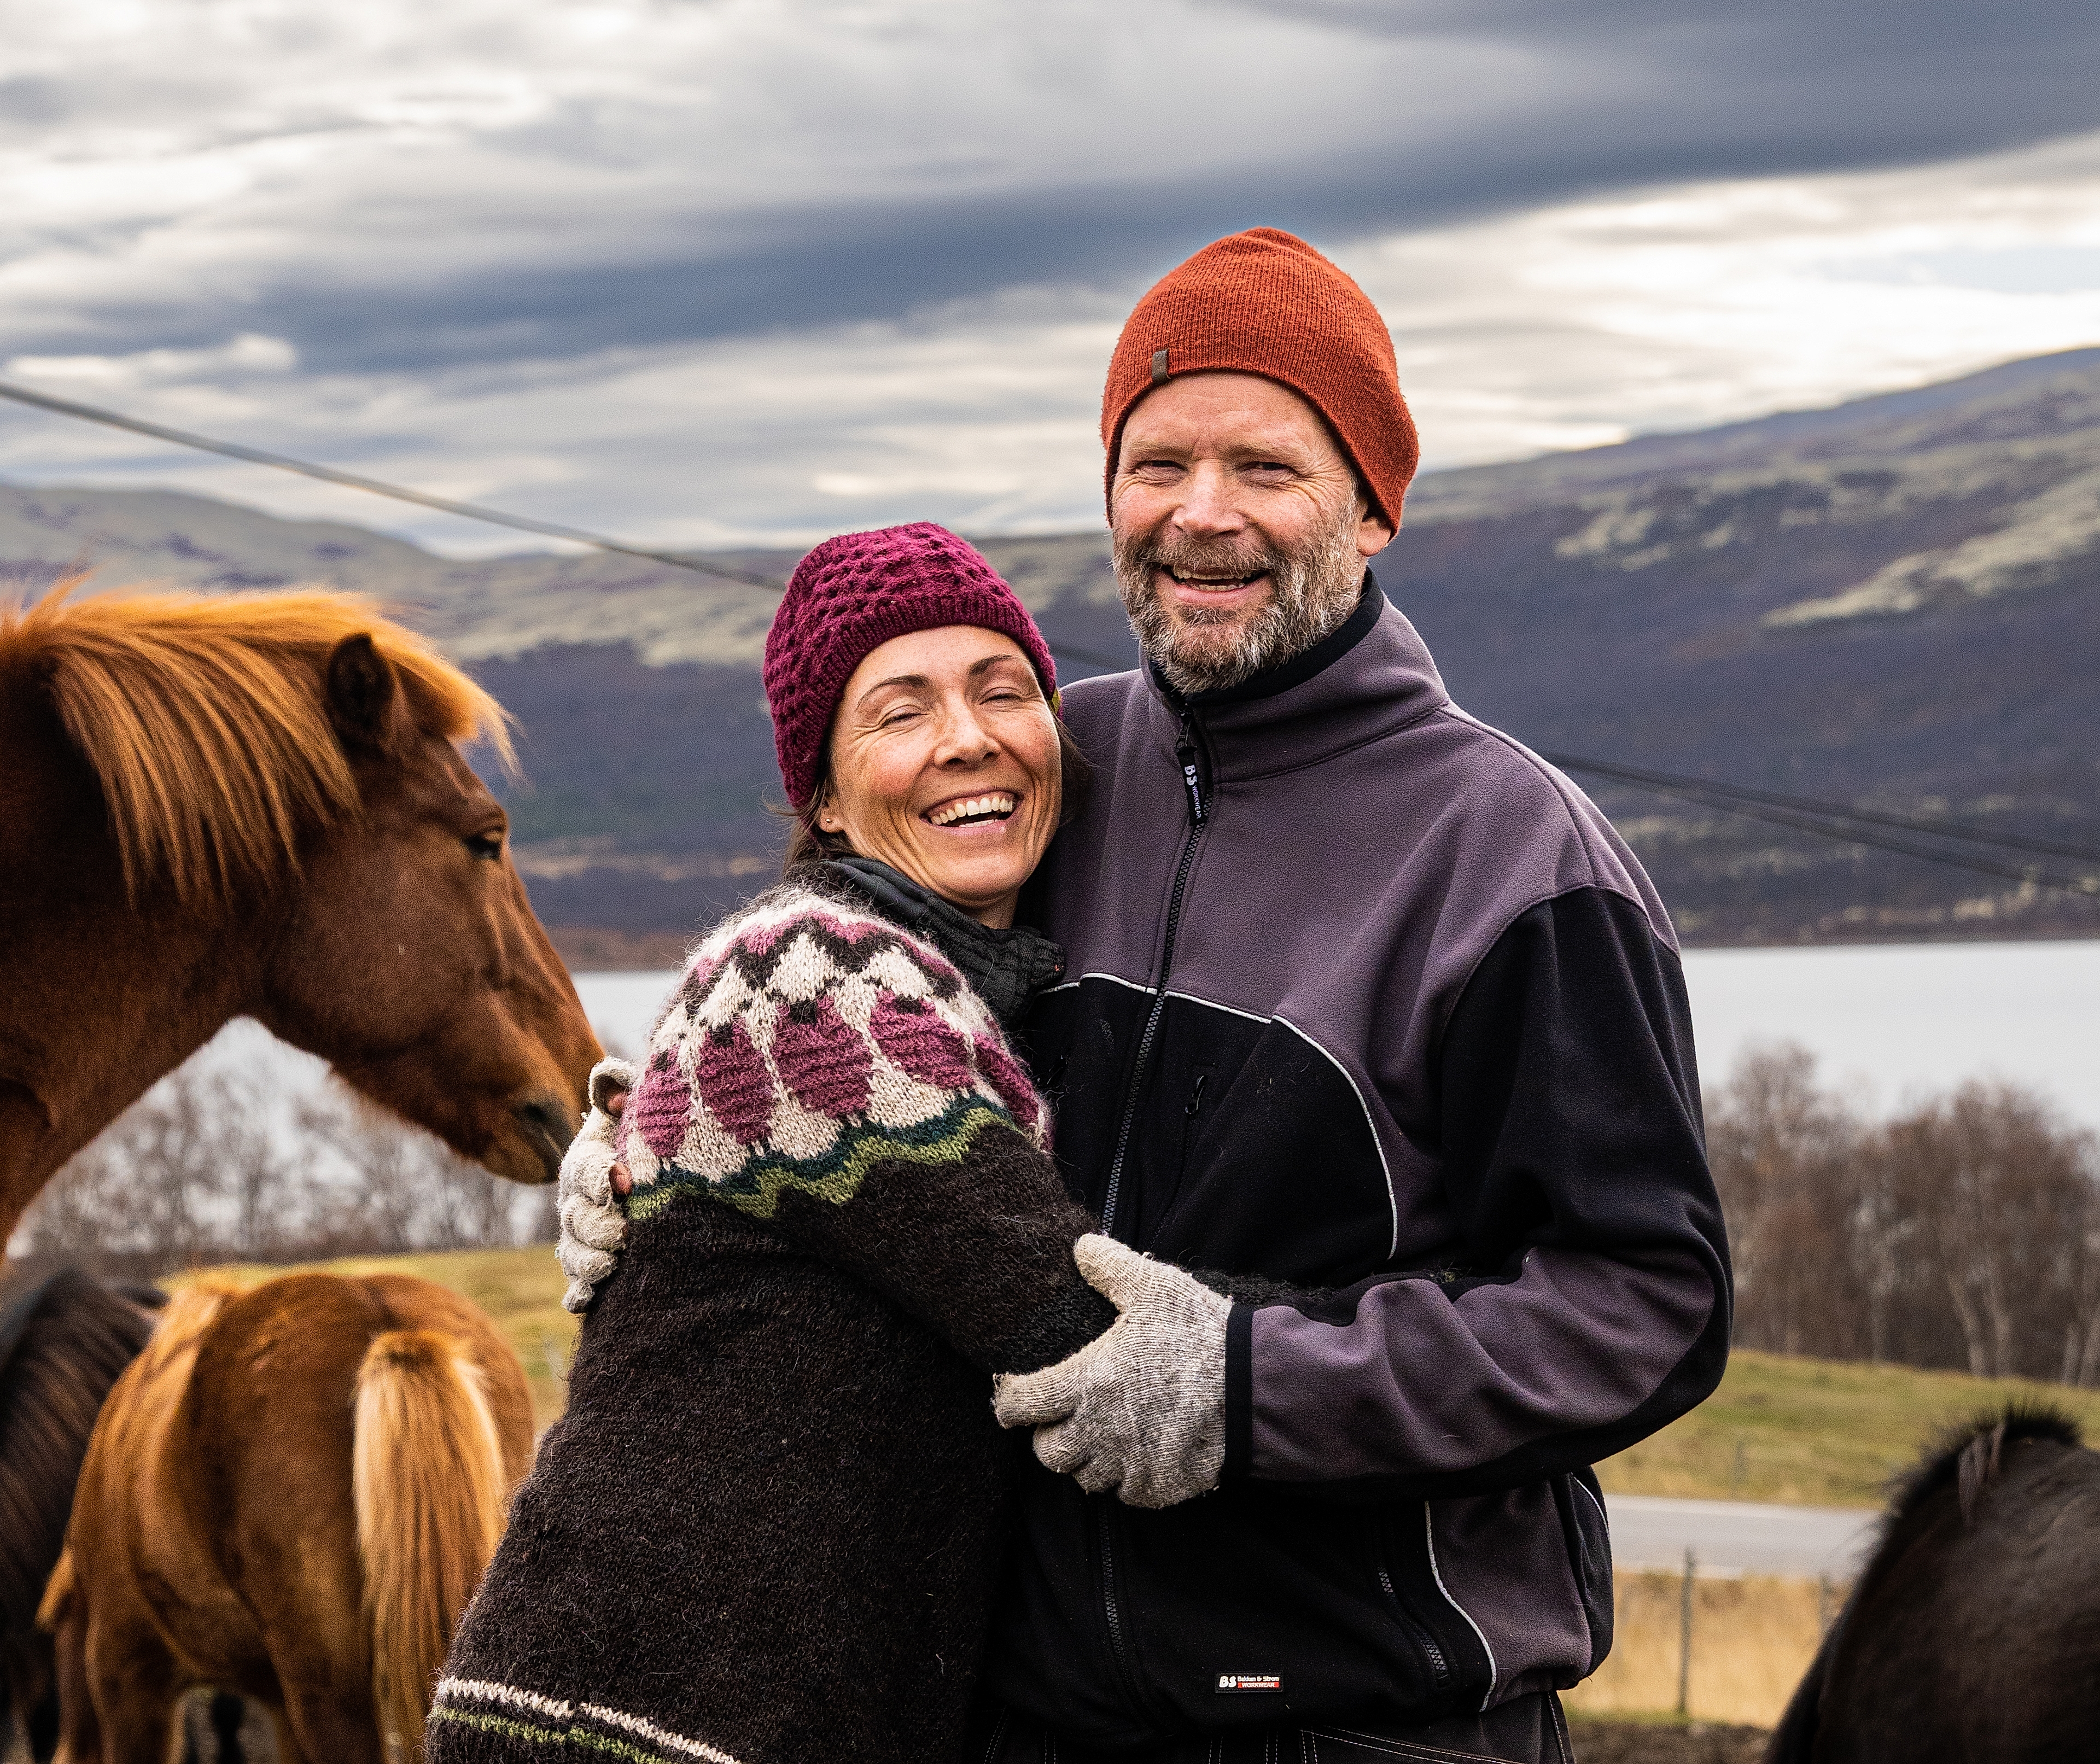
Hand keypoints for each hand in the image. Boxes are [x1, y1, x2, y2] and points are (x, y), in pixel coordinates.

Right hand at [558, 1057, 639, 1311]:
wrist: (657, 1186)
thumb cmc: (648, 1143)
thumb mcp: (639, 1113)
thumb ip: (622, 1089)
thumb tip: (608, 1077)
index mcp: (589, 1163)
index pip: (586, 1169)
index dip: (599, 1175)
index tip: (622, 1180)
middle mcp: (579, 1203)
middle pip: (577, 1218)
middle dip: (597, 1226)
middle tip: (624, 1234)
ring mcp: (582, 1239)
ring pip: (574, 1255)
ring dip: (589, 1262)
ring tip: (612, 1265)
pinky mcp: (591, 1271)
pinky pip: (577, 1287)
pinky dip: (579, 1295)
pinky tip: (587, 1300)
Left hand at [992, 1234, 1229, 1508]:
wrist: (1254, 1387)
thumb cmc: (1198, 1334)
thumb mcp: (1154, 1288)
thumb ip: (1111, 1267)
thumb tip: (1081, 1247)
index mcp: (1086, 1382)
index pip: (1020, 1405)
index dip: (1009, 1402)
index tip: (1012, 1397)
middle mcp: (1099, 1430)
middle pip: (1047, 1453)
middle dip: (1049, 1437)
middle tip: (1064, 1418)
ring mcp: (1129, 1464)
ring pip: (1084, 1478)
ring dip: (1087, 1459)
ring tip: (1104, 1435)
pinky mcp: (1158, 1487)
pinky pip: (1126, 1493)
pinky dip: (1126, 1478)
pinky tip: (1140, 1453)